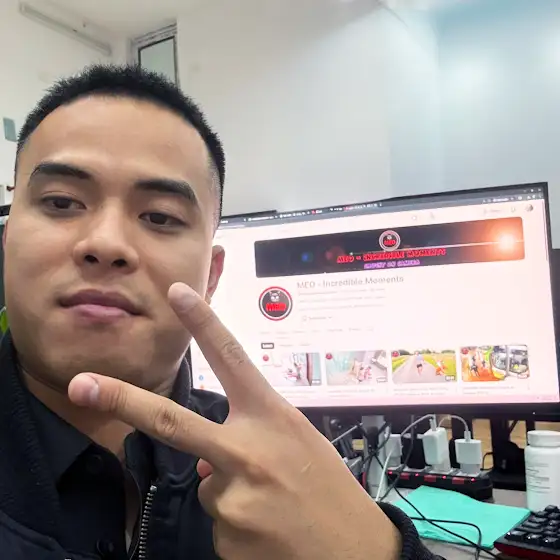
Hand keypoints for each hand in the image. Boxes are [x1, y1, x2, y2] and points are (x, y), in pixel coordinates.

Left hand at [68, 283, 400, 559]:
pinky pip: (216, 520)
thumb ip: (252, 439)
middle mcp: (247, 449)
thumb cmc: (331, 489)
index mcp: (272, 416)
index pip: (232, 359)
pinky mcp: (226, 535)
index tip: (177, 292)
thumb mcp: (300, 446)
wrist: (357, 552)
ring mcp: (233, 494)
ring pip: (207, 484)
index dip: (204, 323)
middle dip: (122, 399)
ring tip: (272, 508)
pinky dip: (235, 523)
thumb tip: (206, 464)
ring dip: (229, 491)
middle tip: (81, 385)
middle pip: (172, 420)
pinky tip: (267, 531)